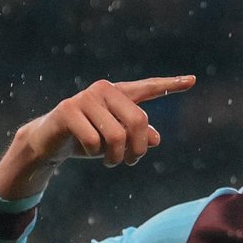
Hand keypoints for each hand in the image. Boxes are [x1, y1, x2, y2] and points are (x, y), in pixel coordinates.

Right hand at [0, 75, 195, 198]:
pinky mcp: (68, 110)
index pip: (149, 88)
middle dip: (137, 150)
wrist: (50, 142)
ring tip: (110, 161)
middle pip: (138, 121)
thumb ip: (137, 138)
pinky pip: (93, 140)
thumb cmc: (87, 139)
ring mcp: (85, 98)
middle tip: (129, 162)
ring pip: (116, 136)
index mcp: (119, 95)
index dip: (171, 84)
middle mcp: (104, 90)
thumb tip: (155, 139)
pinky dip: (94, 153)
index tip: (193, 80)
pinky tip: (87, 150)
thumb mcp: (117, 141)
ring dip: (115, 157)